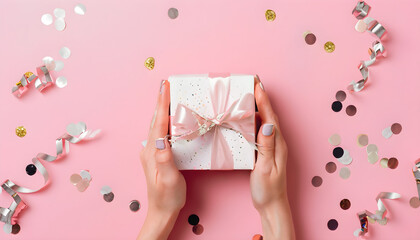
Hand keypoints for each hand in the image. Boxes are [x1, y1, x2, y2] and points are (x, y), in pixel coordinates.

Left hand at [138, 80, 185, 239]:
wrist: (161, 211)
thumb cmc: (168, 197)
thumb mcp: (169, 180)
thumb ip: (165, 160)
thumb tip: (162, 140)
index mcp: (153, 153)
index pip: (158, 124)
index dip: (162, 105)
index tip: (165, 88)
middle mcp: (149, 149)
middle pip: (155, 121)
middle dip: (160, 101)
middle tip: (165, 84)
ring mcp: (152, 152)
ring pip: (157, 125)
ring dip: (162, 109)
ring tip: (167, 95)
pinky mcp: (156, 155)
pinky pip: (160, 132)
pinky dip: (165, 120)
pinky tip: (169, 118)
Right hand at [250, 76, 294, 239]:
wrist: (272, 205)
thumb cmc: (268, 190)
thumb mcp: (266, 168)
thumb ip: (266, 147)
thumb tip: (267, 125)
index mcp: (277, 144)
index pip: (270, 118)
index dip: (264, 101)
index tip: (257, 85)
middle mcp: (276, 142)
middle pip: (269, 115)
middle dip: (261, 98)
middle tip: (252, 83)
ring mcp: (271, 146)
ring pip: (264, 122)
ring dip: (257, 107)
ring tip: (247, 96)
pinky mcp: (265, 151)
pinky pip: (259, 131)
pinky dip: (252, 121)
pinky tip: (245, 119)